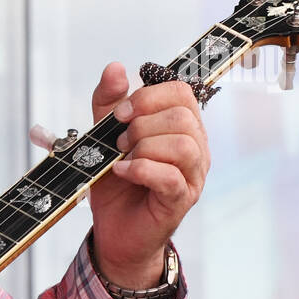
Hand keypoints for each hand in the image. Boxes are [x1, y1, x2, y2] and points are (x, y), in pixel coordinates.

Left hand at [87, 62, 209, 286]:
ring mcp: (192, 175)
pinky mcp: (180, 200)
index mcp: (181, 126)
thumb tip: (115, 68)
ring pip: (183, 145)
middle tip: (118, 143)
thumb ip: (108, 102)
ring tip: (121, 158)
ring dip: (143, 147)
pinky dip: (140, 170)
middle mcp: (195, 148)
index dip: (147, 98)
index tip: (118, 114)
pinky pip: (170, 176)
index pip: (181, 92)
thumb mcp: (103, 136)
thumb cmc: (116, 183)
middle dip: (142, 124)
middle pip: (182, 117)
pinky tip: (122, 173)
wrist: (114, 230)